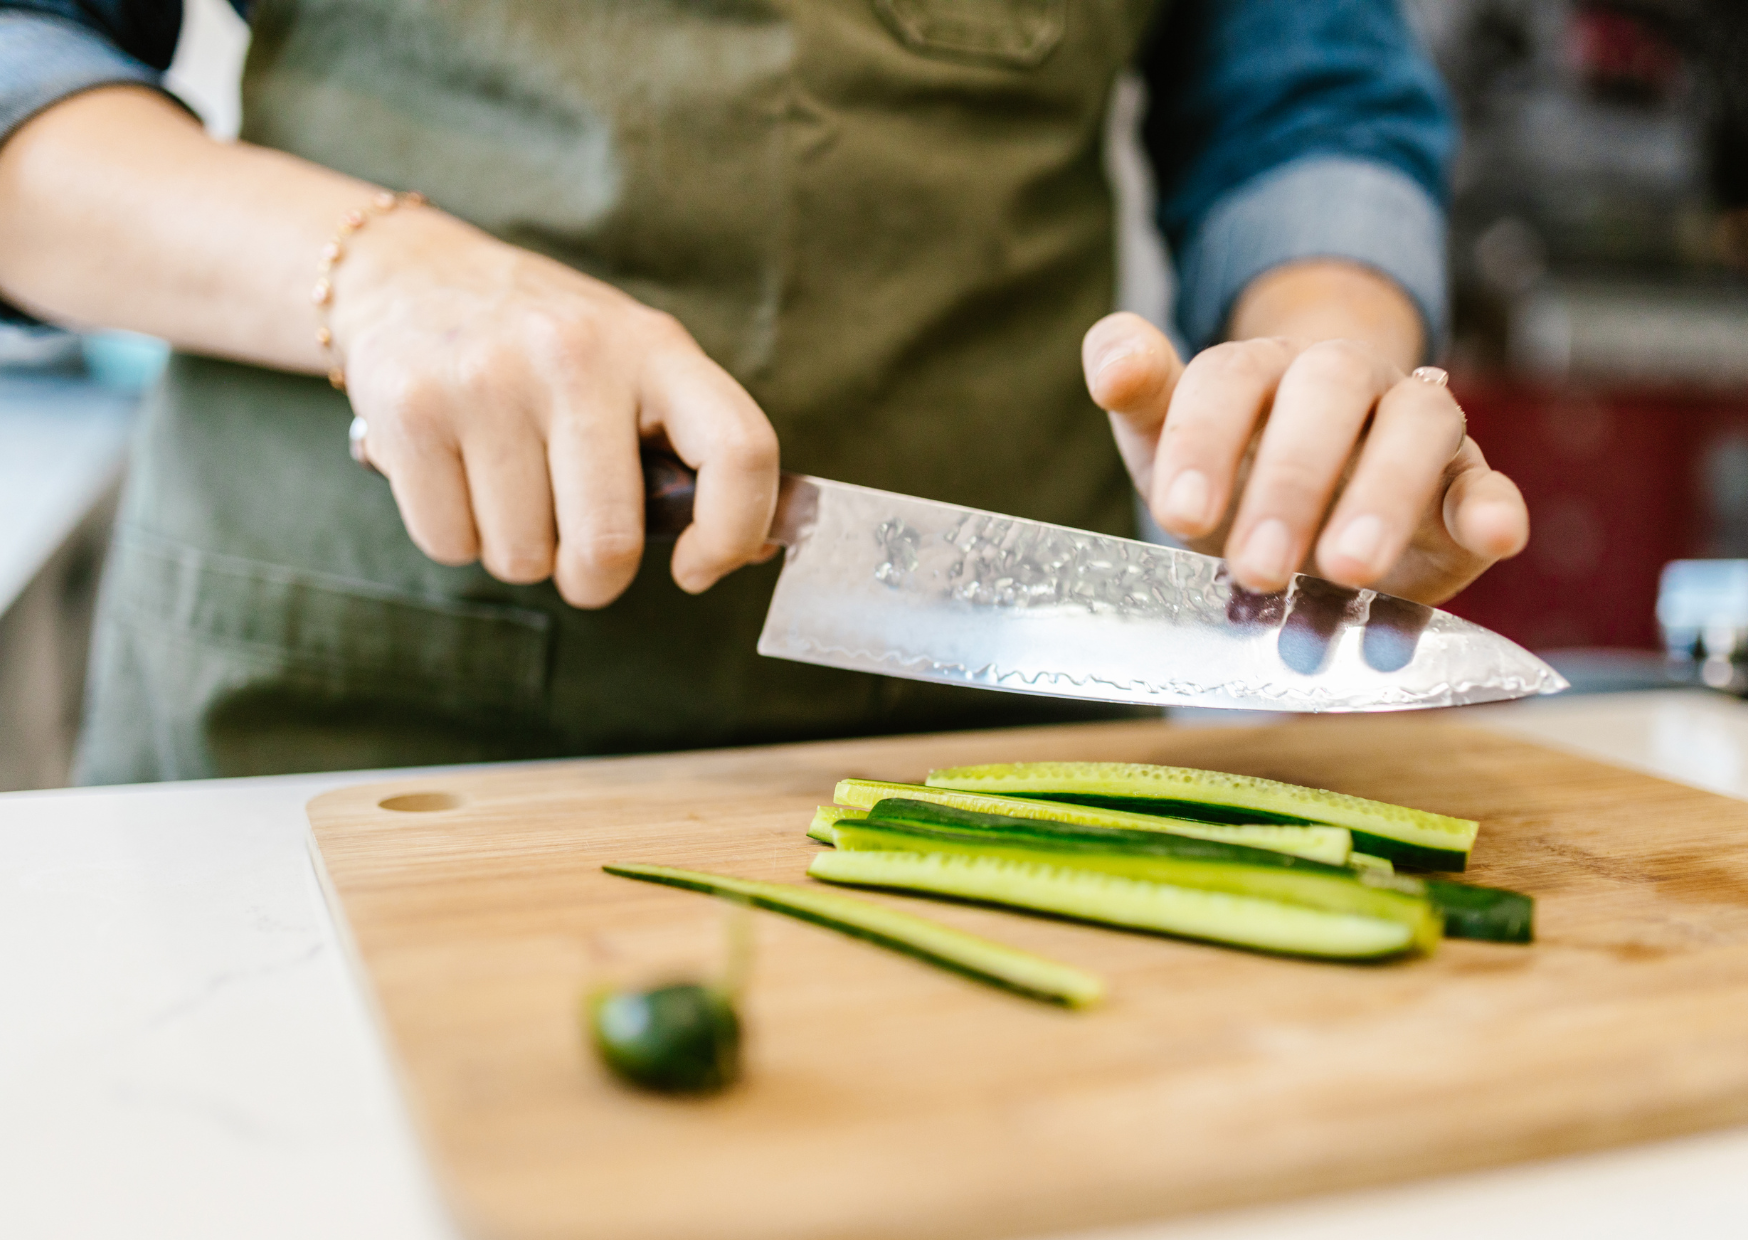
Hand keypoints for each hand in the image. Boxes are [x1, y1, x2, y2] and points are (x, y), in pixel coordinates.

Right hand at [332, 207, 779, 606]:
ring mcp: (487, 379)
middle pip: (609, 543)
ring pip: (523, 557)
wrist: (412, 273)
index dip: (733, 533)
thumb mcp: (636, 365)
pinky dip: (458, 537)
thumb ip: (693, 448)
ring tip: (509, 486)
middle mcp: (574, 354)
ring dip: (521, 552)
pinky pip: (451, 545)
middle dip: (595, 577)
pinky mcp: (410, 410)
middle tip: (580, 556)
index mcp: (655, 346)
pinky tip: (457, 476)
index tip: (696, 567)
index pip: (739, 451)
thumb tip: (760, 546)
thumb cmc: (548, 349)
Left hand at [1081, 313, 1527, 605]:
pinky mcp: (1464, 485)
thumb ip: (1140, 396)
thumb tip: (1111, 361)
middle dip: (1290, 482)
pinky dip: (1492, 507)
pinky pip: (1487, 483)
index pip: (1229, 379)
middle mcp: (1342, 381)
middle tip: (1256, 568)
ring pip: (1417, 426)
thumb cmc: (1231, 474)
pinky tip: (1491, 536)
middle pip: (1327, 393)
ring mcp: (1412, 426)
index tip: (1178, 515)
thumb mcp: (1167, 444)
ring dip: (1383, 494)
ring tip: (1346, 570)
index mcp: (1260, 369)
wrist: (1314, 506)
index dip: (1203, 440)